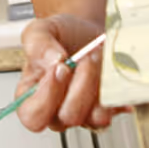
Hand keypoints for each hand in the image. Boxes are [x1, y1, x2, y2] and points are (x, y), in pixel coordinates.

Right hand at [15, 14, 117, 132]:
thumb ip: (37, 43)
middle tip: (83, 58)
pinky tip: (112, 74)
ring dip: (98, 86)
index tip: (59, 69)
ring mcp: (82, 112)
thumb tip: (54, 60)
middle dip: (79, 85)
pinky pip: (113, 112)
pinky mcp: (104, 109)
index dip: (46, 99)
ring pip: (94, 118)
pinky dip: (115, 93)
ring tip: (97, 58)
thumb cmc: (62, 36)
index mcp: (32, 96)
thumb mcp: (41, 29)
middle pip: (67, 118)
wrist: (89, 32)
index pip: (32, 117)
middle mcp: (56, 110)